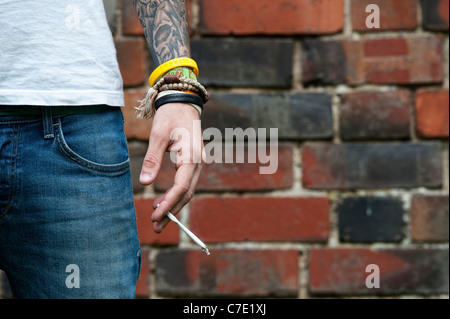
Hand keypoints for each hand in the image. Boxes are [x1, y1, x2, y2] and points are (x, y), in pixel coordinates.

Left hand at [139, 103, 203, 232]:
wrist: (183, 102)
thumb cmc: (170, 116)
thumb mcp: (157, 136)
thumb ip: (152, 159)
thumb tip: (144, 183)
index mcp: (192, 156)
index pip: (181, 187)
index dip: (169, 204)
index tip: (154, 216)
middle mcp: (198, 163)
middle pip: (186, 193)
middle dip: (171, 211)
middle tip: (155, 226)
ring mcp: (198, 163)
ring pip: (187, 190)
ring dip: (173, 204)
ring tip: (156, 216)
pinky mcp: (193, 163)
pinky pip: (186, 183)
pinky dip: (175, 194)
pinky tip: (161, 201)